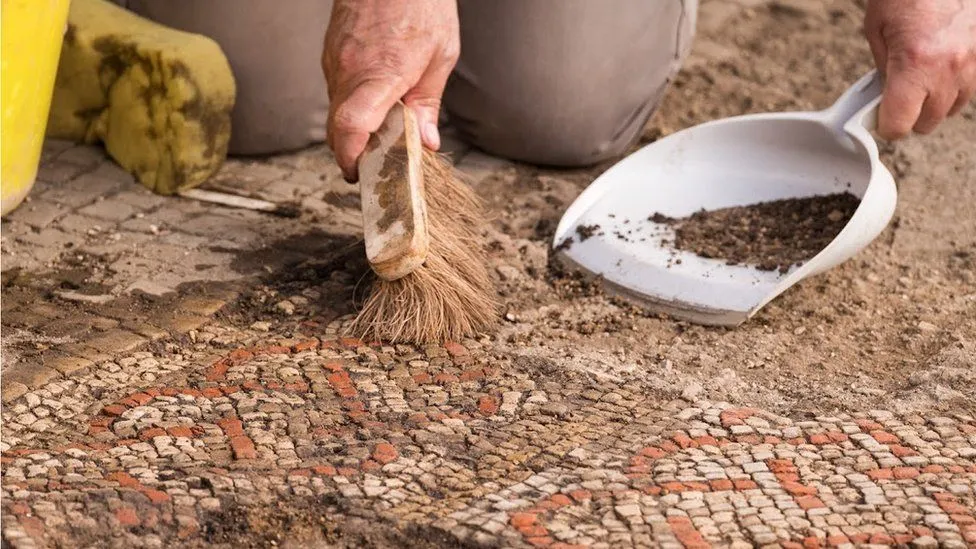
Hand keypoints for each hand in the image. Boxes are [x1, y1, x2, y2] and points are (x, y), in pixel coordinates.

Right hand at [322, 0, 459, 180]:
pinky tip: (374, 106)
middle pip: (338, 130)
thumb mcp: (441, 55)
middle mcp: (349, 71)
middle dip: (354, 155)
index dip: (352, 157)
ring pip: (336, 112)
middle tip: (376, 167)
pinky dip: (352, 108)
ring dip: (354, 131)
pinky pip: (337, 93)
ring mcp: (334, 62)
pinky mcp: (330, 55)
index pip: (352, 126)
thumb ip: (428, 104)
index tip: (361, 174)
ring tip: (381, 136)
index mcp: (381, 74)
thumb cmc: (420, 4)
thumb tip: (427, 143)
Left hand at [864, 0, 975, 139]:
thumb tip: (883, 100)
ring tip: (923, 71)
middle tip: (899, 92)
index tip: (881, 118)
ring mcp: (974, 63)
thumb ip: (882, 72)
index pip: (900, 125)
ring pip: (952, 107)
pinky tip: (943, 63)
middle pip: (928, 122)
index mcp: (915, 66)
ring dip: (935, 98)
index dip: (887, 124)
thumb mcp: (877, 31)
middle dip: (910, 112)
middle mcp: (949, 69)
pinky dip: (955, 82)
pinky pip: (970, 86)